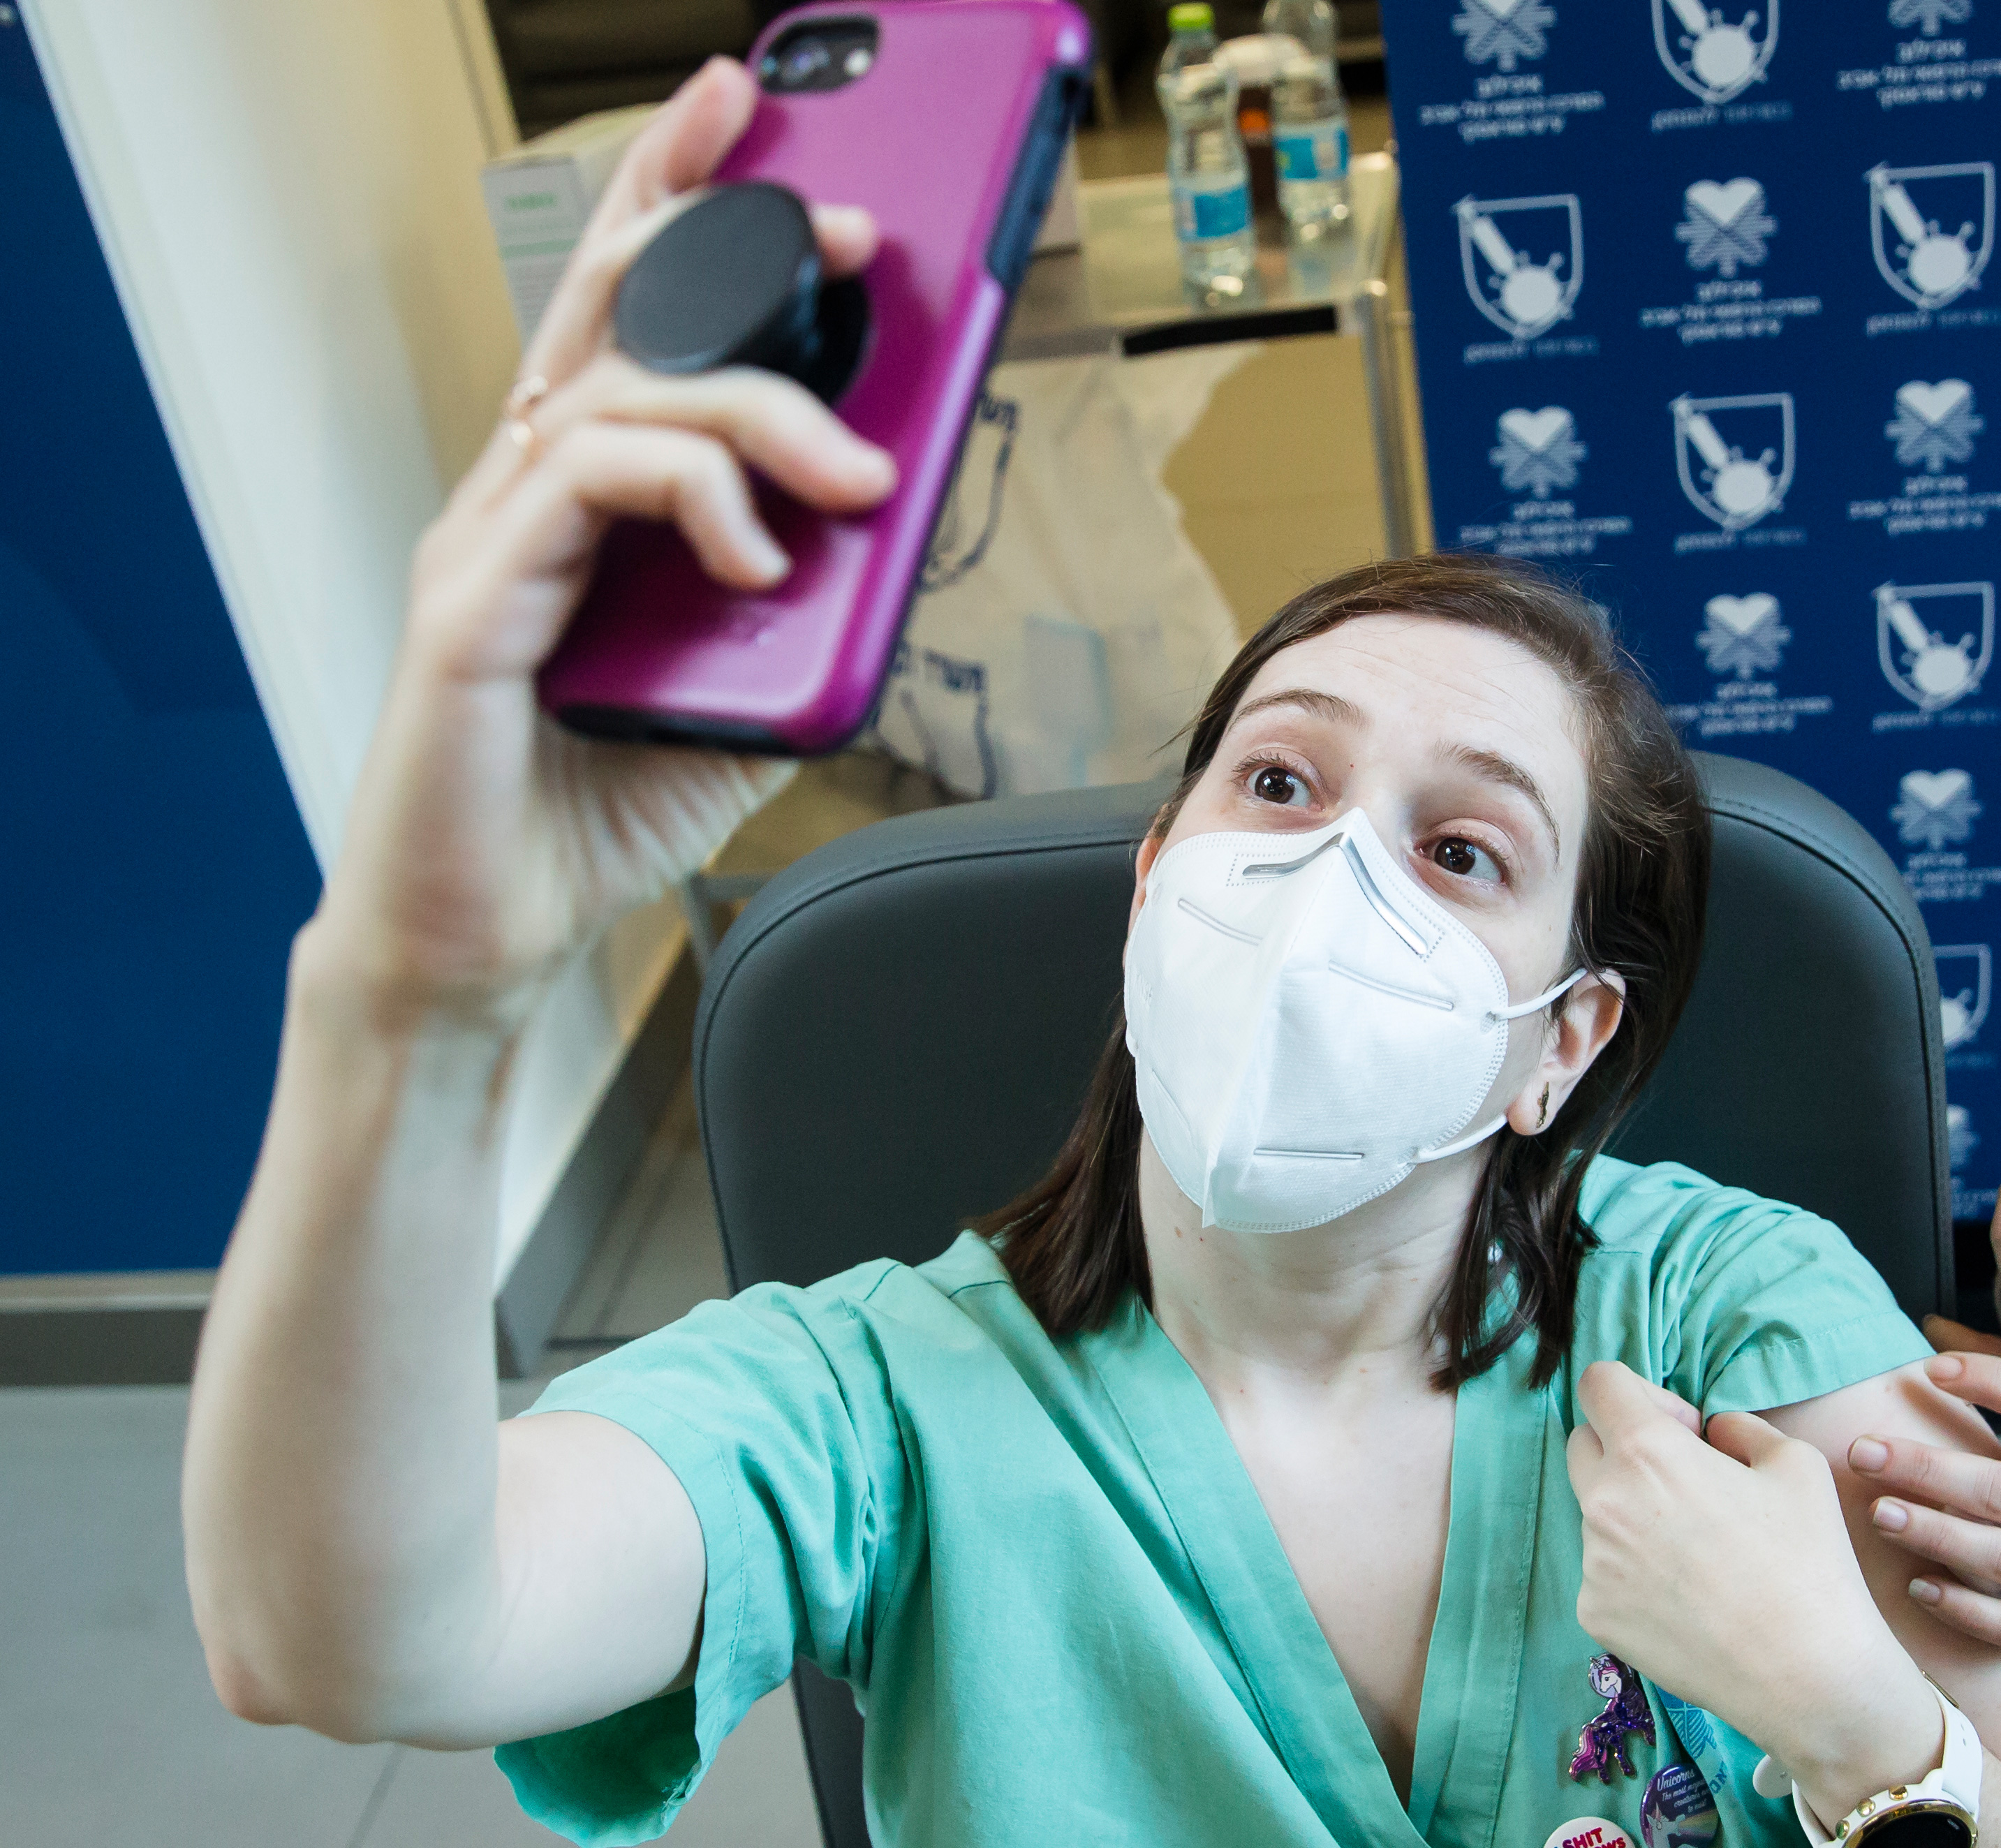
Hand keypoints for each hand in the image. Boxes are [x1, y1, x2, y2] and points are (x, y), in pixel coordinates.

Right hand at [311, 59, 899, 1030]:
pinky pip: (585, 492)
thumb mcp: (740, 701)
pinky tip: (761, 560)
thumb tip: (893, 559)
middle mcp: (519, 492)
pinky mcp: (472, 607)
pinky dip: (693, 501)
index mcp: (576, 495)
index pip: (621, 313)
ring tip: (855, 478)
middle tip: (841, 226)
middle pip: (604, 304)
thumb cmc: (585, 810)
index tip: (750, 126)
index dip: (674, 202)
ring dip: (762, 415)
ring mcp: (488, 540)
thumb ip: (802, 621)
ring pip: (622, 396)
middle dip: (721, 236)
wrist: (481, 934)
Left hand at [1566, 1362, 1933, 1808]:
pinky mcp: (1595, 1615)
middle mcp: (1603, 1504)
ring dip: (1634, 1514)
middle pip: (1583, 1445)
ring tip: (1700, 1553)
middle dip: (1625, 1448)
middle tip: (1686, 1482)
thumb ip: (1739, 1427)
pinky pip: (1603, 1571)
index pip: (1598, 1384)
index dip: (1640, 1393)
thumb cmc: (1808, 1561)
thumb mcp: (1795, 1462)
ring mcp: (1592, 1564)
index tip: (1683, 1428)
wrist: (1805, 1672)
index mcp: (1646, 1452)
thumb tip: (1709, 1433)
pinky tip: (1690, 1596)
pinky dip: (1635, 1572)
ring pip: (1596, 1514)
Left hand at [1849, 1350, 2000, 1722]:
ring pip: (2000, 1553)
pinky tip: (1918, 1588)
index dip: (1993, 1382)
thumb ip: (1996, 1389)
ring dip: (1937, 1533)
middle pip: (2000, 1488)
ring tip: (1879, 1514)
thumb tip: (1931, 1326)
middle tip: (1863, 1450)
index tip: (1931, 1367)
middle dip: (1929, 1468)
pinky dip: (1964, 1608)